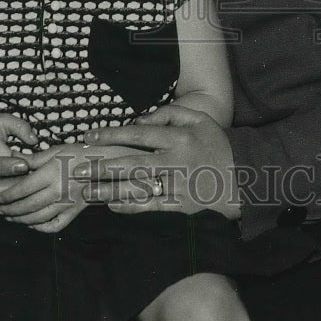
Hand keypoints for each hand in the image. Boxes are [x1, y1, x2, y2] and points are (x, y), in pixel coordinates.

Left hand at [0, 139, 146, 231]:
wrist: (107, 164)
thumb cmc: (80, 153)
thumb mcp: (56, 150)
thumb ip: (34, 159)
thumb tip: (14, 163)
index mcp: (52, 173)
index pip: (23, 189)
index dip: (8, 195)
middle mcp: (58, 190)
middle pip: (27, 206)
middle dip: (10, 209)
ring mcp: (67, 204)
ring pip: (38, 218)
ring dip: (21, 219)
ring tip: (10, 216)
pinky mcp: (74, 212)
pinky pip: (54, 225)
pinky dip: (40, 228)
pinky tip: (31, 223)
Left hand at [74, 105, 240, 217]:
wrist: (243, 178)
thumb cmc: (216, 145)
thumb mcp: (198, 119)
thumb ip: (169, 114)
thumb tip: (139, 121)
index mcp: (177, 138)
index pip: (137, 135)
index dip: (110, 135)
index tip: (88, 137)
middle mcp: (174, 161)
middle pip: (131, 163)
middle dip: (101, 166)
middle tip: (77, 169)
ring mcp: (176, 185)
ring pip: (137, 187)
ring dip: (109, 189)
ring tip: (86, 190)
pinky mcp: (179, 206)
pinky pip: (150, 206)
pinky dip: (129, 206)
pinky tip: (111, 205)